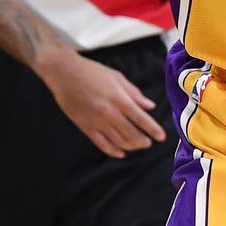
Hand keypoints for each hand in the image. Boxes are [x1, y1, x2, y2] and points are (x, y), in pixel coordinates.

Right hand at [43, 49, 166, 157]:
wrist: (64, 74)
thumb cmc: (92, 72)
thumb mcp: (117, 77)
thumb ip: (134, 93)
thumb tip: (149, 106)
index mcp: (119, 99)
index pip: (141, 119)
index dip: (153, 129)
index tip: (161, 137)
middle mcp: (109, 113)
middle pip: (131, 134)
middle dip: (143, 141)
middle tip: (149, 142)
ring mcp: (96, 122)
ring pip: (118, 142)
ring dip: (131, 146)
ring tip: (137, 146)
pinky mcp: (85, 127)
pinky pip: (101, 144)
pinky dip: (113, 151)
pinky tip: (120, 153)